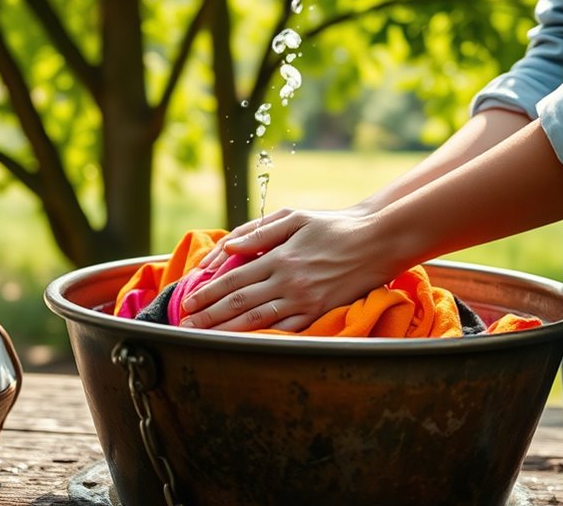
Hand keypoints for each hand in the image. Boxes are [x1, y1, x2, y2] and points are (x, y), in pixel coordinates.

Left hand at [179, 208, 403, 331]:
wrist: (376, 241)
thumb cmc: (333, 226)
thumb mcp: (295, 218)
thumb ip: (260, 233)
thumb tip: (229, 247)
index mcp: (280, 257)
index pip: (234, 279)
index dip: (208, 293)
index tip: (189, 303)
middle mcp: (289, 282)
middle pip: (240, 303)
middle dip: (209, 318)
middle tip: (186, 329)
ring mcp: (305, 300)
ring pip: (258, 321)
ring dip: (228, 332)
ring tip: (205, 340)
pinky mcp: (320, 313)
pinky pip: (286, 330)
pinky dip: (263, 338)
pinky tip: (245, 345)